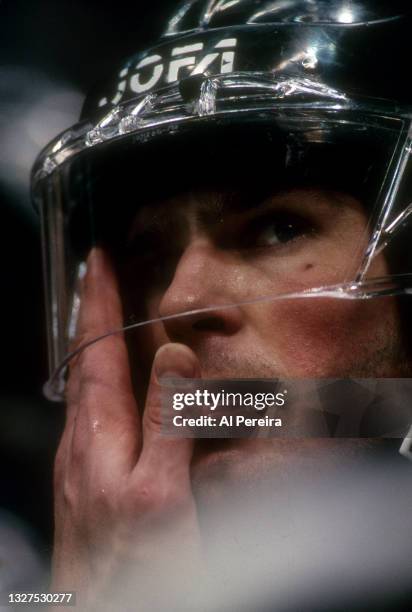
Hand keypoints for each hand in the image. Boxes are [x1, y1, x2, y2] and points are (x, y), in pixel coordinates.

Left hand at [52, 248, 201, 609]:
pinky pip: (92, 412)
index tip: (97, 261)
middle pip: (84, 361)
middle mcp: (80, 440)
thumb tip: (172, 355)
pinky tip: (110, 387)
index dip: (98, 303)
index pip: (96, 351)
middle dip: (91, 314)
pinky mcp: (88, 480)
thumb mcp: (161, 492)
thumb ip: (166, 422)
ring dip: (95, 344)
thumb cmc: (135, 564)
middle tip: (99, 277)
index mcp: (97, 435)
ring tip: (103, 317)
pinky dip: (100, 379)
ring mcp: (80, 461)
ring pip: (85, 386)